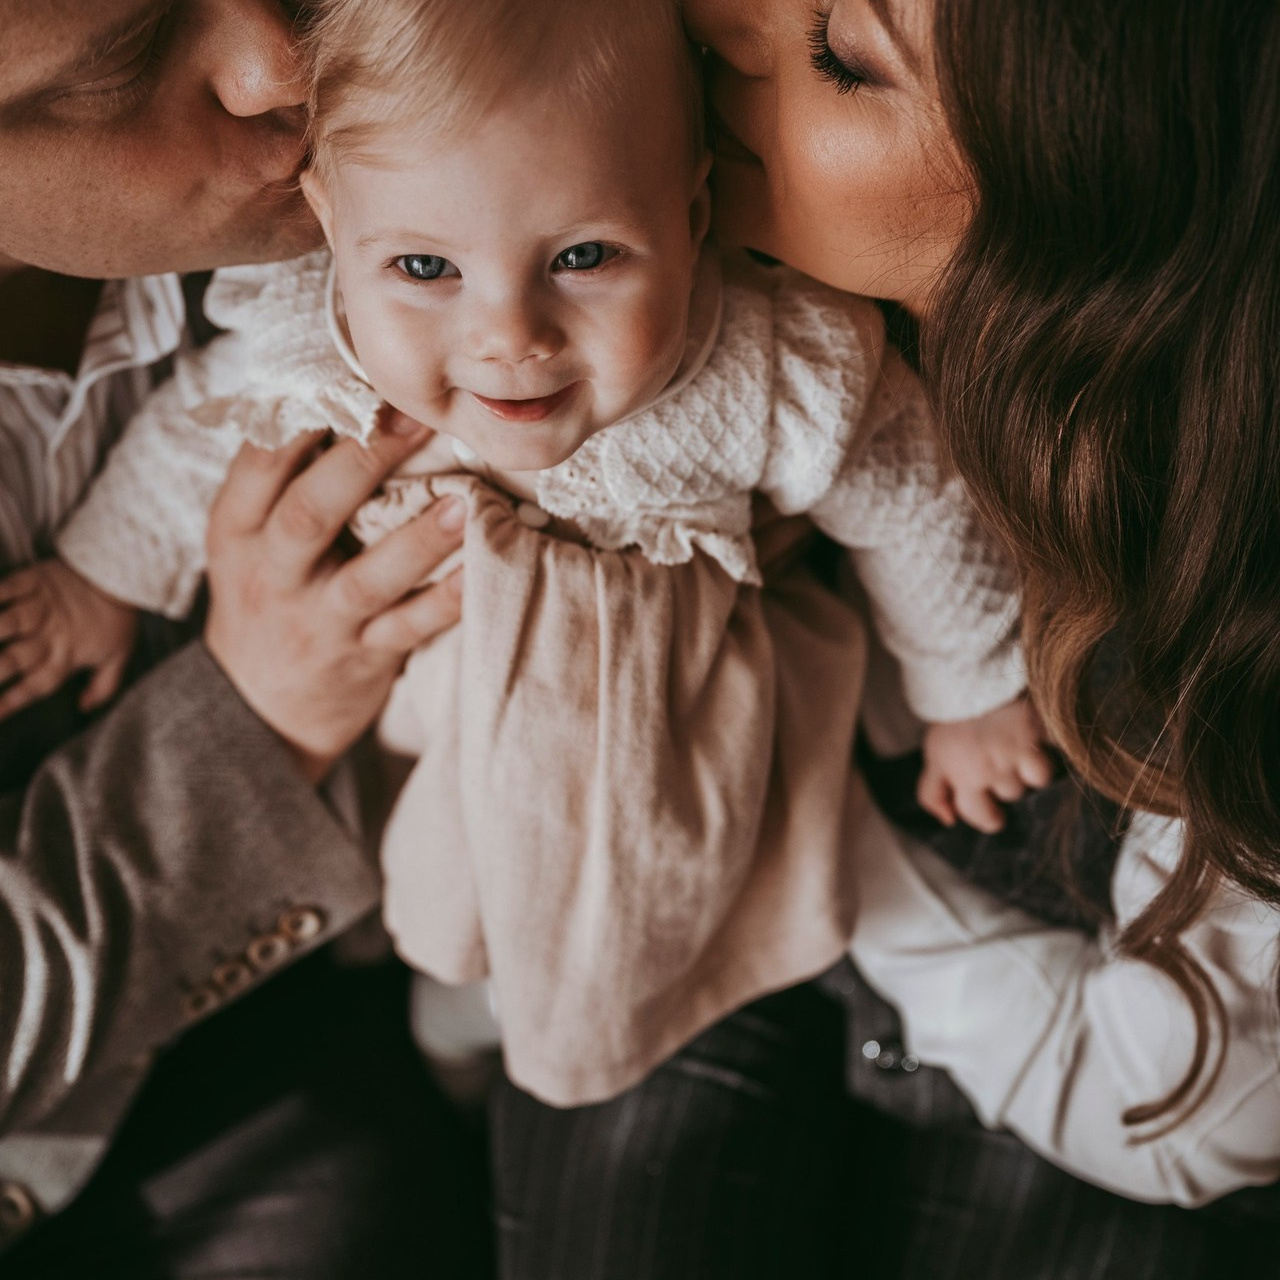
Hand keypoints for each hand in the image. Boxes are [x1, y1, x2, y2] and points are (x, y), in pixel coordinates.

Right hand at [0, 559, 137, 717]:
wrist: (124, 575)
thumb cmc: (118, 618)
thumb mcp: (119, 656)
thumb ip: (103, 687)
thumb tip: (84, 708)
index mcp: (67, 656)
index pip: (36, 686)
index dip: (13, 702)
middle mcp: (50, 635)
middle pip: (14, 658)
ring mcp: (41, 607)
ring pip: (9, 623)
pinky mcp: (36, 580)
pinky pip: (8, 587)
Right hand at [203, 416, 464, 782]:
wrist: (256, 709)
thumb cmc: (266, 598)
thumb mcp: (247, 539)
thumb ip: (281, 480)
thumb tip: (340, 389)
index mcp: (238, 530)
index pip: (258, 464)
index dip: (303, 420)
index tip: (350, 378)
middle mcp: (272, 574)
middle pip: (310, 513)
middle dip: (361, 462)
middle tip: (412, 418)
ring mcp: (318, 620)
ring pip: (366, 579)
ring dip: (415, 540)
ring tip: (460, 501)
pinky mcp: (362, 658)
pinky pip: (410, 628)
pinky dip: (448, 600)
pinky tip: (482, 570)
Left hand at [917, 695, 1054, 832]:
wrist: (968, 676)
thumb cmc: (951, 721)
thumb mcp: (933, 757)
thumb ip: (933, 793)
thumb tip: (949, 821)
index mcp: (964, 777)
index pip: (982, 817)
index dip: (988, 815)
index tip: (992, 809)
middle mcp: (993, 769)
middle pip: (1013, 795)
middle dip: (1007, 780)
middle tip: (997, 756)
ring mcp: (1019, 750)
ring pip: (1038, 779)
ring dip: (1031, 764)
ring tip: (1017, 744)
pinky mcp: (1041, 729)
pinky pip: (1057, 751)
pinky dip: (1051, 745)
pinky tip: (1040, 735)